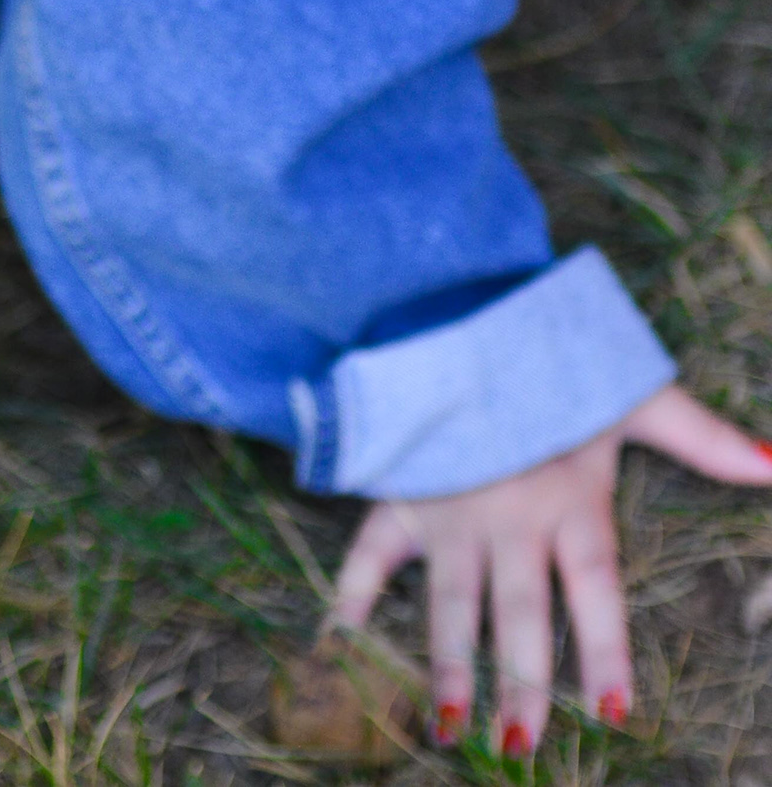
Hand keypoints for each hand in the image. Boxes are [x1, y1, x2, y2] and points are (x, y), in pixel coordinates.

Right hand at [331, 383, 771, 753]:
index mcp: (570, 498)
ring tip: (450, 723)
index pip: (595, 588)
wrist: (458, 301)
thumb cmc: (552, 353)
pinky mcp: (404, 489)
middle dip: (522, 682)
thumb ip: (700, 435)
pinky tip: (343, 634)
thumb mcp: (630, 391)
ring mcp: (452, 507)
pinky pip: (374, 546)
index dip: (606, 648)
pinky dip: (355, 587)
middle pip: (520, 613)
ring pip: (452, 599)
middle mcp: (512, 516)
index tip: (614, 710)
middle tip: (520, 743)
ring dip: (448, 661)